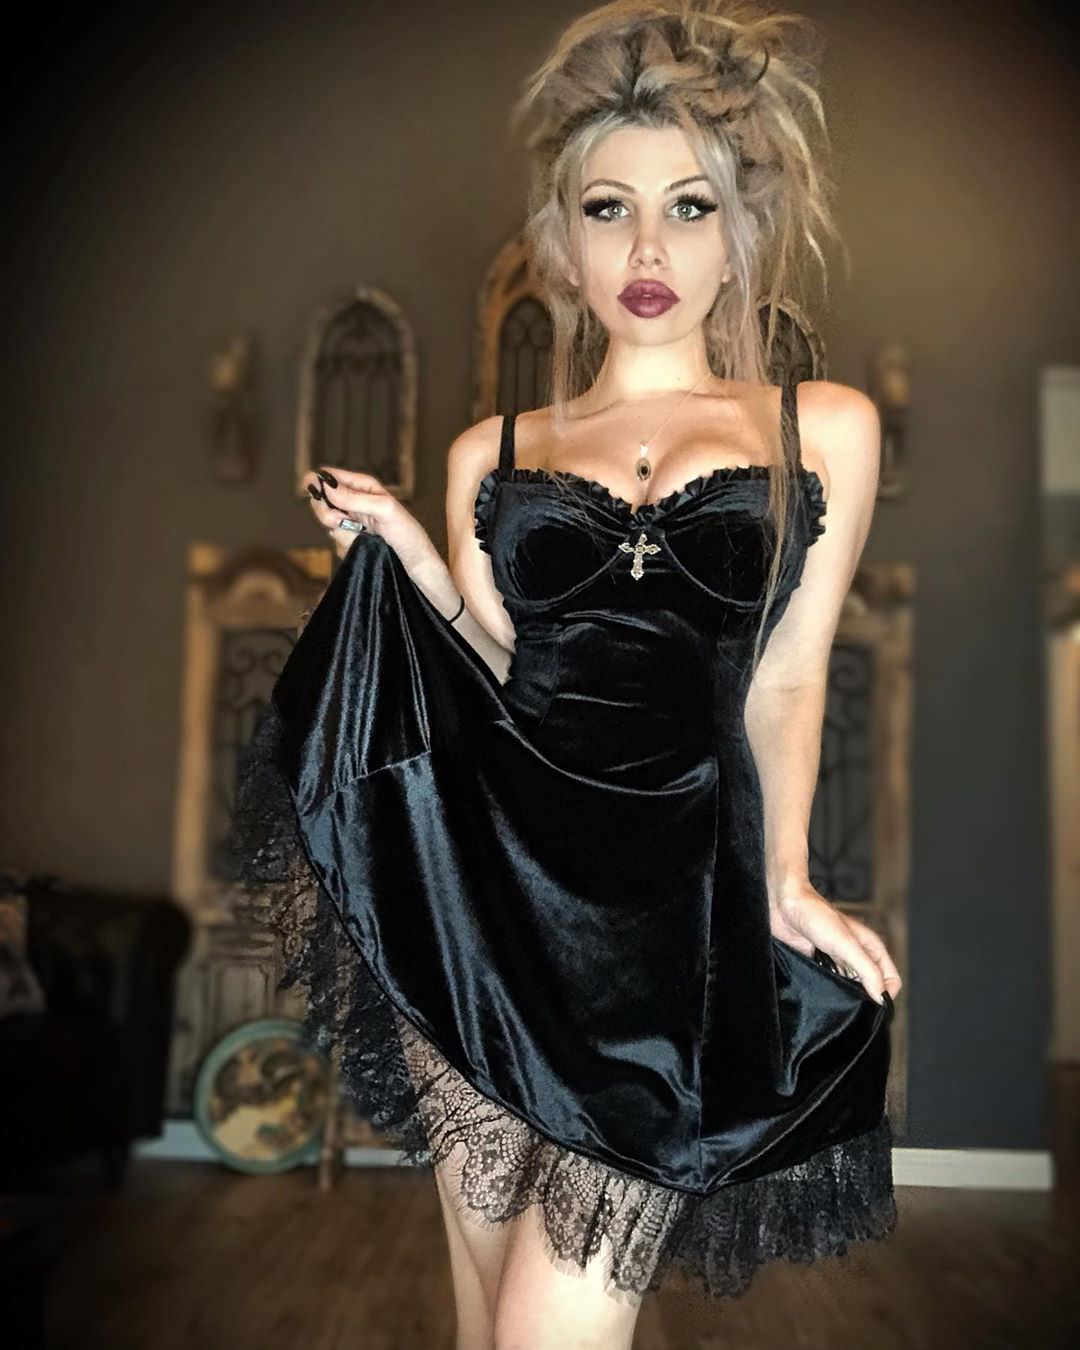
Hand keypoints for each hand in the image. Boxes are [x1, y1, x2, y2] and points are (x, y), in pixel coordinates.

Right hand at [303, 466, 438, 572]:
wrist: (414, 562)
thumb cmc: (407, 532)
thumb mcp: (384, 509)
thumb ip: (355, 498)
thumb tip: (327, 488)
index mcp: (362, 486)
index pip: (330, 477)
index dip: (317, 483)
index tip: (315, 493)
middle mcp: (353, 502)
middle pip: (321, 500)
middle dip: (327, 512)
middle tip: (340, 520)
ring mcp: (350, 522)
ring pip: (327, 523)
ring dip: (341, 531)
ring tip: (361, 535)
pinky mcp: (350, 541)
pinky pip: (336, 541)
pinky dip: (347, 545)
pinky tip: (362, 546)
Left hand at [769, 883, 902, 1005]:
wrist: (784, 905)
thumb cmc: (816, 916)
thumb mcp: (846, 945)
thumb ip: (867, 970)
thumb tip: (881, 997)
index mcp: (871, 948)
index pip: (890, 980)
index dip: (886, 995)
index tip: (873, 1008)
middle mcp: (857, 956)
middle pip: (871, 986)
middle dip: (866, 999)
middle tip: (853, 1009)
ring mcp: (837, 961)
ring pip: (850, 988)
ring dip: (845, 997)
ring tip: (836, 1000)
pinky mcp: (819, 964)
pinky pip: (829, 985)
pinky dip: (828, 991)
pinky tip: (820, 992)